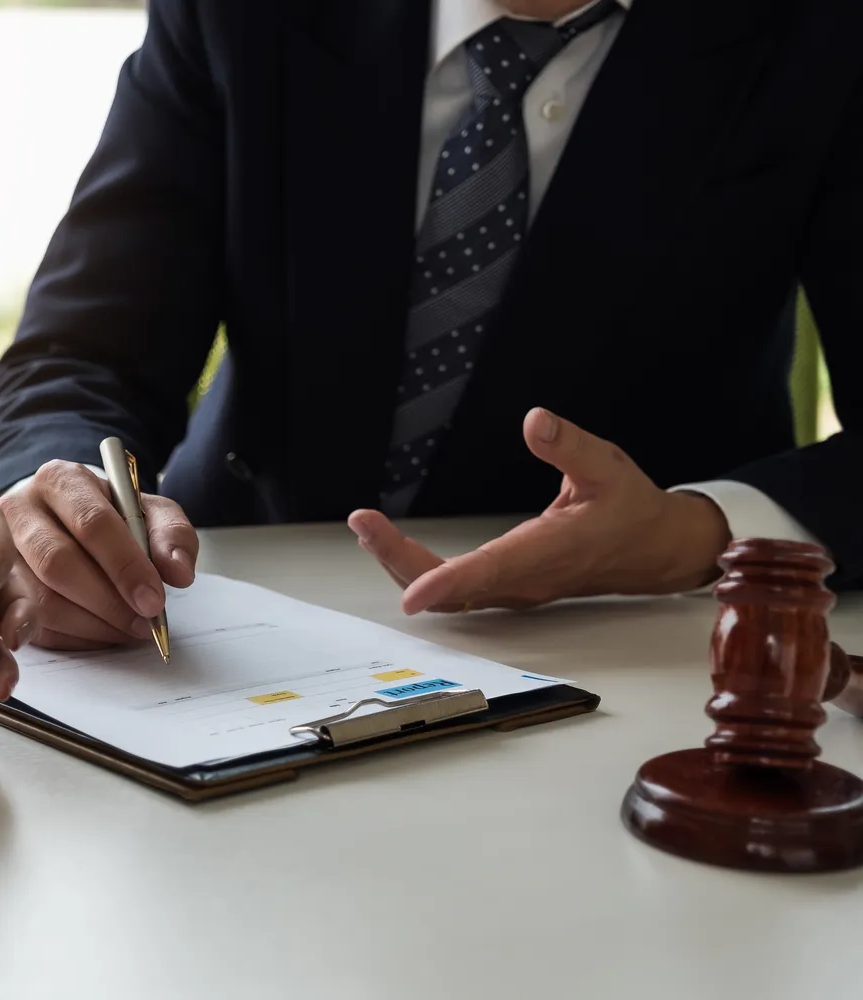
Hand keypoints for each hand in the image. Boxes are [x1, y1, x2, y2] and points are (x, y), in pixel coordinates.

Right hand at [0, 460, 198, 649]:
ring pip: (40, 599)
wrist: (59, 519)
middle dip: (107, 601)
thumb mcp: (146, 512)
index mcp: (60, 480)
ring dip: (91, 625)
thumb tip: (179, 571)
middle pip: (58, 563)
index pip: (91, 523)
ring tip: (126, 629)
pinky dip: (71, 637)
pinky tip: (98, 633)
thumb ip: (171, 534)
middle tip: (143, 622)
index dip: (125, 565)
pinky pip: (31, 624)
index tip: (154, 599)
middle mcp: (19, 509)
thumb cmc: (105, 516)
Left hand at [348, 408, 731, 613]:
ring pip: (449, 594)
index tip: (413, 594)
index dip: (449, 583)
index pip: (492, 571)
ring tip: (367, 529)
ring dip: (403, 565)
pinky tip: (392, 547)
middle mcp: (526, 580)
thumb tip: (534, 420)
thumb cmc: (630, 508)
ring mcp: (515, 590)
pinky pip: (456, 590)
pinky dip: (420, 571)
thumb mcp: (607, 466)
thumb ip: (569, 445)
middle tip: (364, 523)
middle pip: (453, 588)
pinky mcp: (508, 589)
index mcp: (550, 552)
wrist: (655, 551)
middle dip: (401, 559)